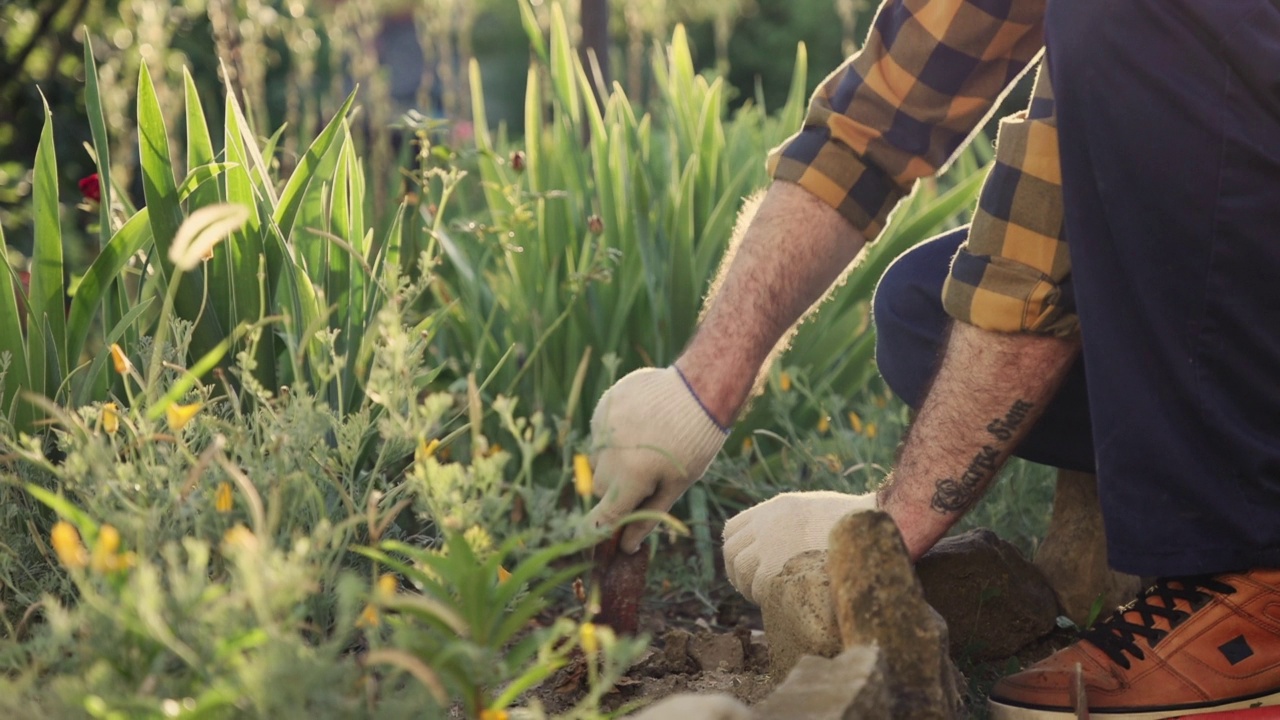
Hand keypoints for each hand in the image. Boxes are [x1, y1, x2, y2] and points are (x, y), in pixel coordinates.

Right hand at [585, 367, 727, 552]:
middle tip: (646, 477)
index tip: (609, 536)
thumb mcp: (676, 485)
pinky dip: (614, 435)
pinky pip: (600, 431)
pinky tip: (641, 424)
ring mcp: (602, 428)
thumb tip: (628, 546)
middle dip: (616, 490)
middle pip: (599, 488)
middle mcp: (607, 454)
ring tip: (646, 446)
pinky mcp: (603, 407)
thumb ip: (648, 517)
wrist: (699, 389)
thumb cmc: (695, 443)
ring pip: (597, 458)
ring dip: (613, 461)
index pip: (601, 518)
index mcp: (628, 479)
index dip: (602, 533)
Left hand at [722, 490, 876, 602]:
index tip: (746, 564)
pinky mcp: (780, 566)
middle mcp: (767, 524)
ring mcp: (771, 544)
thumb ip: (788, 522)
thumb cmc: (853, 522)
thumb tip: (777, 544)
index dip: (736, 550)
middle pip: (731, 552)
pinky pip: (758, 586)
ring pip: (741, 570)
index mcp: (775, 509)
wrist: (876, 522)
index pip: (732, 529)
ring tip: (768, 594)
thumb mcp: (812, 510)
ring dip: (748, 586)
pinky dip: (763, 596)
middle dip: (737, 571)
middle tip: (753, 586)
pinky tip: (780, 599)